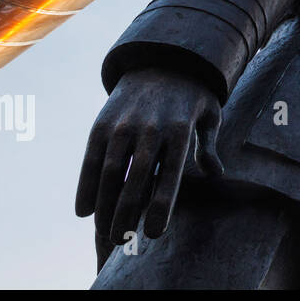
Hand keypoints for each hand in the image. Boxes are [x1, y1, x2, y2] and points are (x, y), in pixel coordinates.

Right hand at [75, 66, 223, 261]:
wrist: (162, 58)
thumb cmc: (192, 96)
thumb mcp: (208, 115)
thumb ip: (208, 146)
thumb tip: (216, 173)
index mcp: (180, 129)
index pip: (170, 174)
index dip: (161, 205)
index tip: (154, 233)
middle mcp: (151, 128)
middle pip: (137, 178)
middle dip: (127, 213)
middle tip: (121, 241)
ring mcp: (124, 125)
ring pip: (111, 172)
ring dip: (104, 206)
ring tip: (104, 233)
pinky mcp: (103, 122)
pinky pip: (91, 158)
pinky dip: (86, 185)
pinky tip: (83, 211)